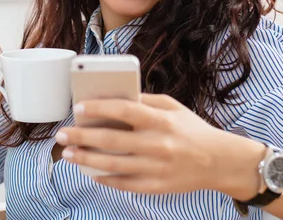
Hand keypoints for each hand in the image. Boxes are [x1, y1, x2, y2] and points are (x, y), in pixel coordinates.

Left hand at [55, 94, 264, 196]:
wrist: (221, 161)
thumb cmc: (192, 130)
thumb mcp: (173, 107)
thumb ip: (145, 101)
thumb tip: (114, 96)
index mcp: (160, 120)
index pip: (125, 110)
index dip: (99, 108)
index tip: (78, 108)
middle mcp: (157, 144)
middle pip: (112, 140)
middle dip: (81, 137)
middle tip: (61, 135)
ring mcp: (156, 167)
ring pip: (113, 164)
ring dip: (86, 160)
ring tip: (68, 154)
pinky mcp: (157, 186)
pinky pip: (124, 184)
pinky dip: (105, 178)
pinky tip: (90, 172)